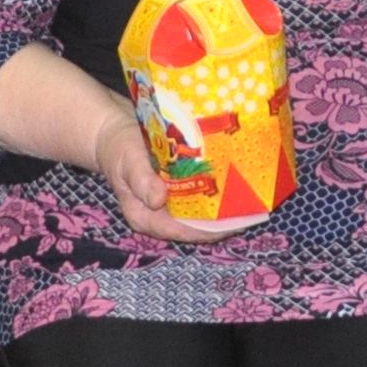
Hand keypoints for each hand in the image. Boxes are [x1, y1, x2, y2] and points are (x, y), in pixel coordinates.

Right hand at [94, 108, 270, 247]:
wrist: (113, 134)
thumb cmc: (120, 149)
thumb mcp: (128, 162)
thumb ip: (141, 181)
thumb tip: (158, 199)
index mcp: (146, 217)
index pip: (184, 231)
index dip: (211, 230)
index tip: (237, 223)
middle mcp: (160, 216)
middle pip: (197, 226)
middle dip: (224, 221)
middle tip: (253, 209)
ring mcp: (169, 204)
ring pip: (201, 213)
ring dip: (224, 208)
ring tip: (251, 199)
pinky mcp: (176, 190)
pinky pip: (200, 197)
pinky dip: (216, 193)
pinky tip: (235, 184)